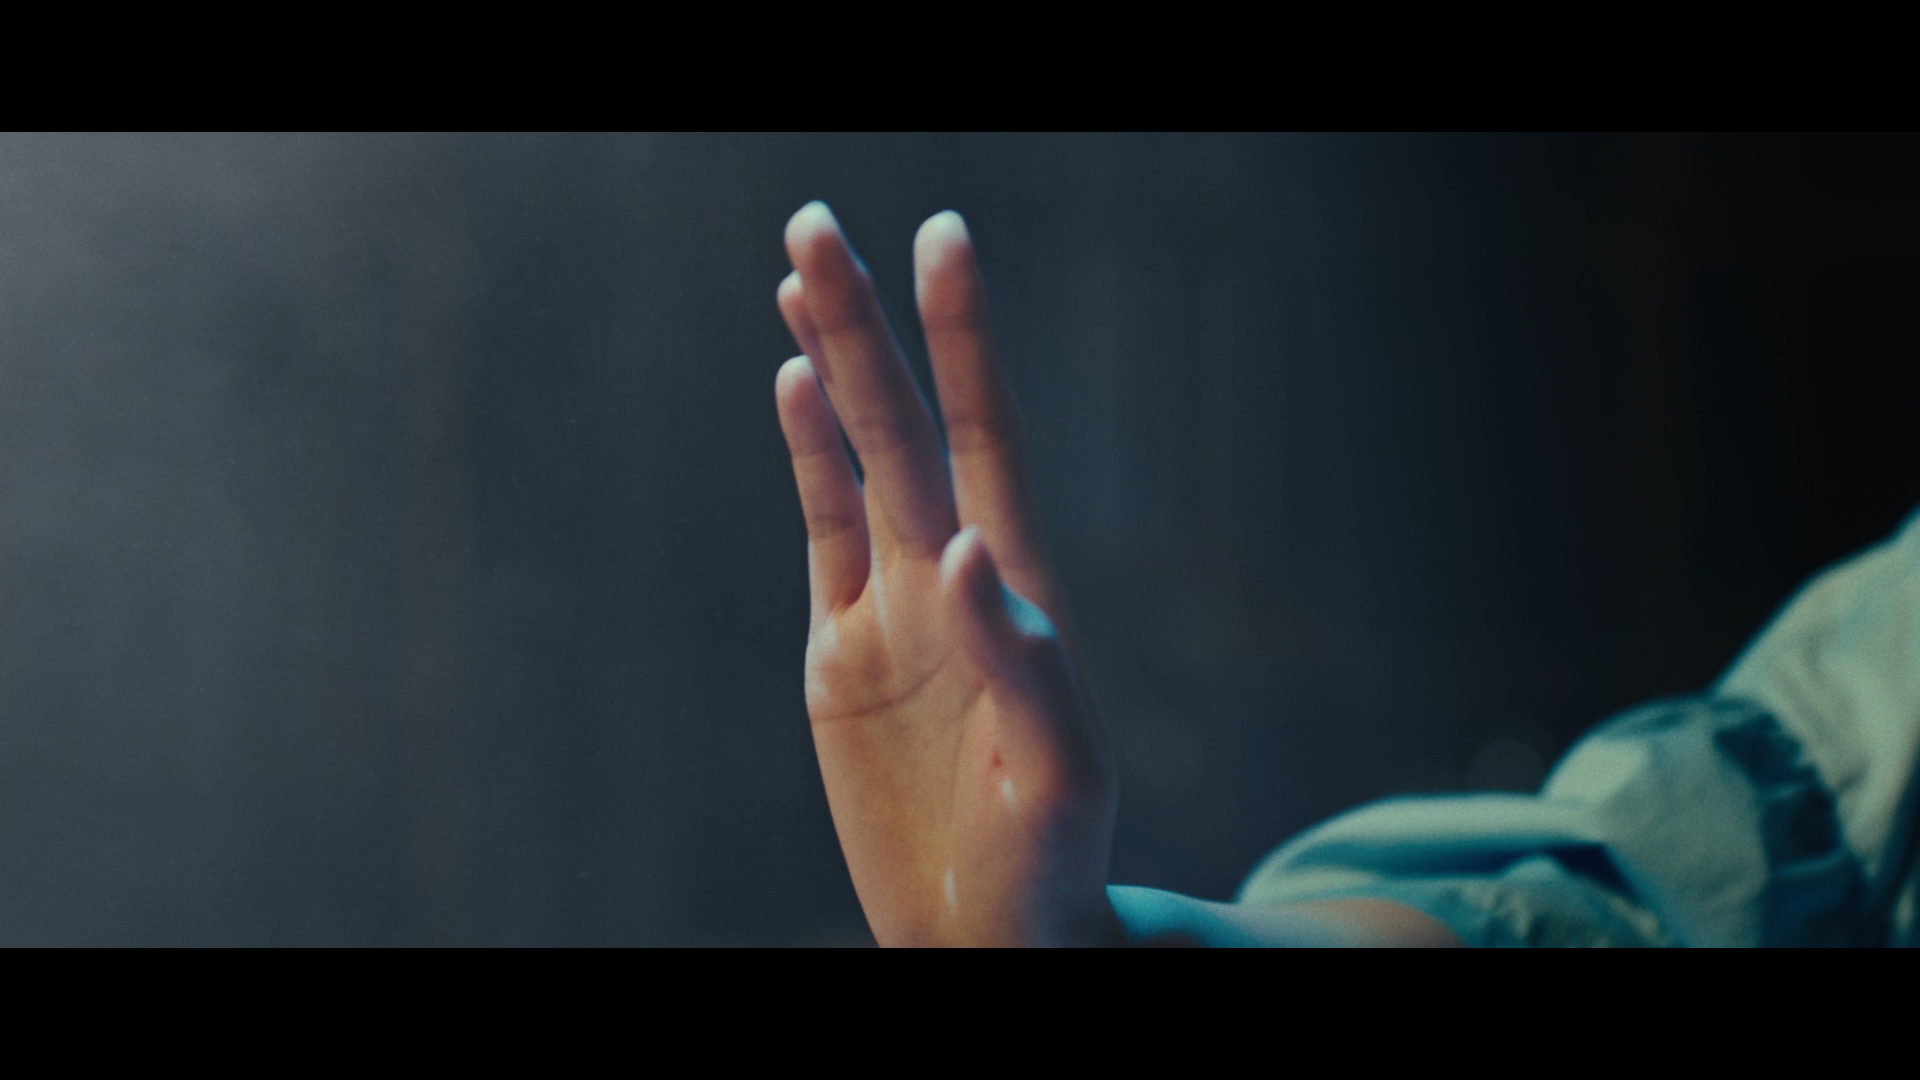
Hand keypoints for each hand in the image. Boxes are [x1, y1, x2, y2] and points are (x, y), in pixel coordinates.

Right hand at [774, 203, 1117, 945]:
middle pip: (905, 424)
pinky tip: (791, 382)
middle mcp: (955, 577)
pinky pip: (824, 530)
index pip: (986, 436)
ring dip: (832, 365)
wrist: (988, 936)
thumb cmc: (1049, 872)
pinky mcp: (845, 651)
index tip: (944, 237)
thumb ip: (1022, 664)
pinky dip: (807, 456)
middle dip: (867, 324)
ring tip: (798, 271)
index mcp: (1016, 591)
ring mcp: (895, 608)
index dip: (963, 339)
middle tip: (815, 223)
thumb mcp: (1057, 779)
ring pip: (859, 458)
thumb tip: (964, 550)